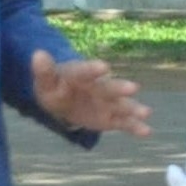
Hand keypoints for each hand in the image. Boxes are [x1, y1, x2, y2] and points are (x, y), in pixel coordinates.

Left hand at [29, 49, 148, 134]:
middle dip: (120, 88)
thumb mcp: (46, 81)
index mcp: (81, 75)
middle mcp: (99, 87)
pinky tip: (147, 131)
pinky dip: (135, 127)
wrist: (65, 98)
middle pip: (110, 87)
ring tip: (146, 112)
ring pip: (121, 105)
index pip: (85, 71)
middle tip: (133, 88)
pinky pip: (124, 122)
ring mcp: (108, 102)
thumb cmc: (56, 87)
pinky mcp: (112, 118)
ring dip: (133, 108)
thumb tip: (38, 54)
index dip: (93, 69)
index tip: (104, 67)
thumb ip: (44, 71)